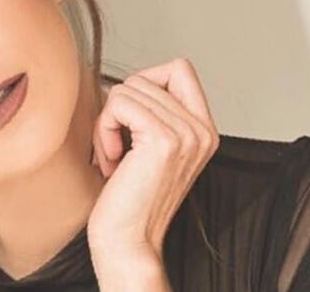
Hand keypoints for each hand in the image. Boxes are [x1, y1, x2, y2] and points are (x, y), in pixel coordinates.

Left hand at [86, 57, 219, 262]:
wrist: (128, 241)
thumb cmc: (129, 198)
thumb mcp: (150, 148)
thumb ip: (155, 113)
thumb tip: (129, 82)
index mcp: (205, 130)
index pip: (180, 68)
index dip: (146, 82)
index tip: (132, 119)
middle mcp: (203, 130)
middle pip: (146, 78)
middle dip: (119, 109)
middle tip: (117, 146)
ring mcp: (187, 134)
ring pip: (129, 89)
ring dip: (108, 122)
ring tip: (114, 157)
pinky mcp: (164, 140)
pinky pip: (120, 104)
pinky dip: (105, 129)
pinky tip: (112, 161)